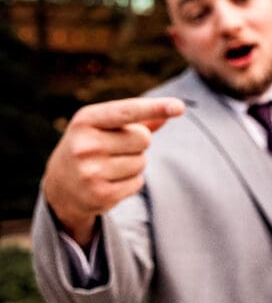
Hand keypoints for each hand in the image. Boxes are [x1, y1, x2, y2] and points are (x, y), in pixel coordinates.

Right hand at [42, 97, 184, 246]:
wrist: (60, 186)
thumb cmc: (90, 147)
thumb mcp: (104, 127)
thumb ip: (138, 119)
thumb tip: (173, 111)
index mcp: (85, 120)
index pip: (127, 111)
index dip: (155, 108)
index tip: (179, 107)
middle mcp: (85, 144)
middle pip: (143, 138)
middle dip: (138, 144)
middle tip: (115, 149)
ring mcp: (91, 171)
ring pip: (142, 162)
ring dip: (134, 164)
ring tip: (110, 166)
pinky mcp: (100, 194)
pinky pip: (138, 183)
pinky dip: (131, 182)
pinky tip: (111, 182)